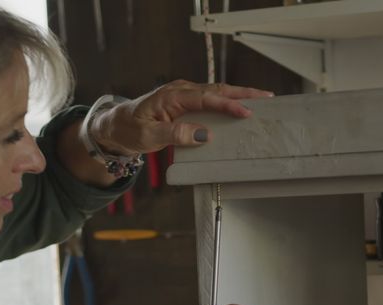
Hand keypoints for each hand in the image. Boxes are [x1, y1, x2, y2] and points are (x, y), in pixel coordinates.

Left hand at [91, 81, 273, 155]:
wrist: (115, 126)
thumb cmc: (129, 130)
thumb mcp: (149, 137)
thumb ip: (175, 135)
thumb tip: (203, 134)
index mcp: (171, 96)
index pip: (206, 98)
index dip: (227, 104)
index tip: (245, 112)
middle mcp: (180, 91)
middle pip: (217, 89)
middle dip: (243, 93)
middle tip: (267, 98)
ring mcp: (183, 95)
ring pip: (216, 93)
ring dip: (238, 97)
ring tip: (261, 102)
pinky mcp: (186, 103)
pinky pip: (210, 101)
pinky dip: (227, 103)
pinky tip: (240, 108)